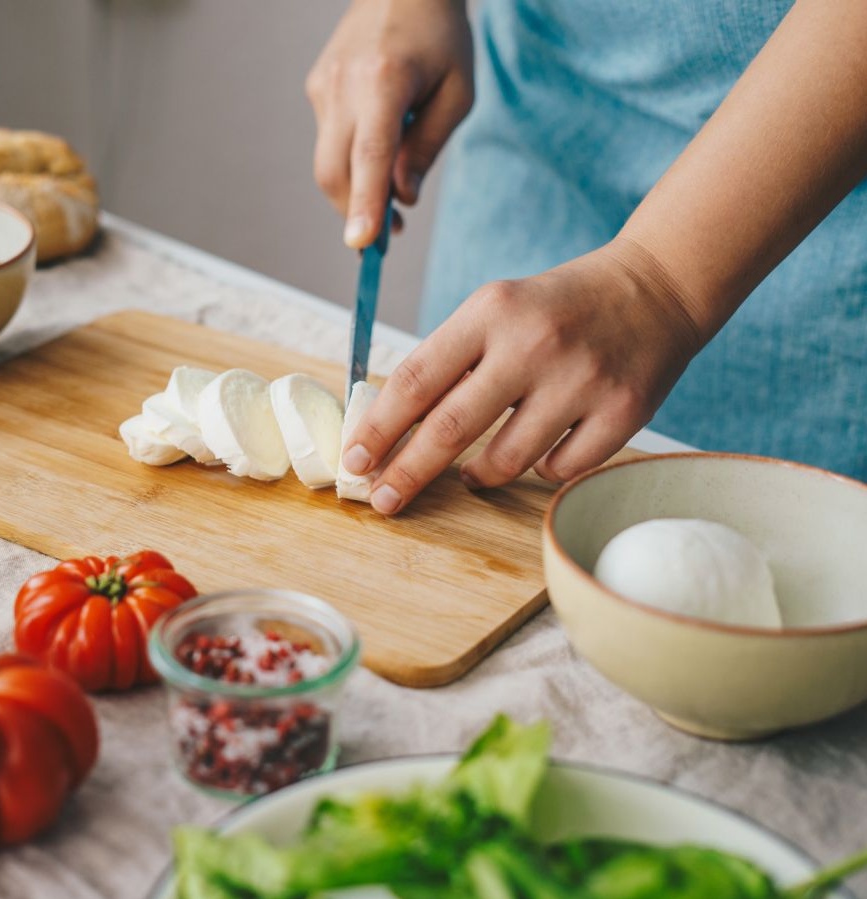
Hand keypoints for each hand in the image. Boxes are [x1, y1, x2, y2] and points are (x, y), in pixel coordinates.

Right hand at [306, 0, 472, 247]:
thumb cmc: (440, 36)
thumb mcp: (456, 94)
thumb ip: (427, 149)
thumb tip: (401, 199)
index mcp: (384, 81)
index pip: (368, 155)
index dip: (364, 204)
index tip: (361, 244)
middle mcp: (343, 85)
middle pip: (334, 172)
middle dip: (354, 211)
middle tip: (384, 238)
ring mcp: (322, 86)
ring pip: (328, 162)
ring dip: (354, 189)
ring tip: (389, 195)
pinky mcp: (315, 88)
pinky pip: (330, 141)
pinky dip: (350, 160)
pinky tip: (377, 143)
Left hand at [341, 240, 704, 513]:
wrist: (655, 288)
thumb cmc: (555, 309)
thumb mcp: (495, 311)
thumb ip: (448, 361)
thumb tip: (387, 428)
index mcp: (490, 312)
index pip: (415, 380)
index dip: (377, 429)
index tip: (352, 461)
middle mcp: (534, 344)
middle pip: (450, 428)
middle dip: (406, 473)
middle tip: (382, 500)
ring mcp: (582, 379)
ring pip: (505, 461)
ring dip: (476, 476)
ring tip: (468, 473)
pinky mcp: (623, 411)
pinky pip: (558, 469)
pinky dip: (539, 469)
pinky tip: (539, 449)